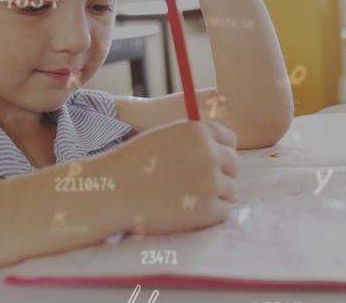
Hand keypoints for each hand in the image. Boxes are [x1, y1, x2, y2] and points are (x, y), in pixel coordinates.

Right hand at [105, 120, 240, 234]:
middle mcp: (210, 153)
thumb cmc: (133, 164)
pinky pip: (224, 211)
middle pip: (234, 165)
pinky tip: (188, 211)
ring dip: (215, 195)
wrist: (111, 192)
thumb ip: (194, 139)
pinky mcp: (208, 210)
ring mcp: (211, 182)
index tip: (207, 164)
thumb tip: (224, 149)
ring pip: (231, 189)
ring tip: (187, 199)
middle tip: (196, 185)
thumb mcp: (165, 136)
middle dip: (220, 174)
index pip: (230, 141)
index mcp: (199, 131)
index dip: (220, 153)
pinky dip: (210, 213)